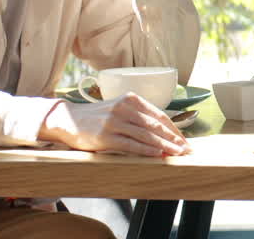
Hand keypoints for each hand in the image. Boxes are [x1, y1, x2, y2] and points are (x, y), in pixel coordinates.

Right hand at [39, 94, 189, 156]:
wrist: (68, 119)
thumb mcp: (119, 108)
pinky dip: (146, 150)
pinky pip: (130, 144)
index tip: (184, 140)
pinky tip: (157, 155)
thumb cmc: (97, 117)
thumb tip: (163, 132)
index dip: (174, 129)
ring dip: (164, 146)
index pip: (159, 115)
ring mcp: (115, 121)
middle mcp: (124, 107)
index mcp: (131, 99)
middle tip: (186, 150)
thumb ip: (138, 116)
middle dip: (173, 139)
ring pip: (146, 135)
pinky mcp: (105, 136)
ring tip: (176, 154)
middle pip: (155, 125)